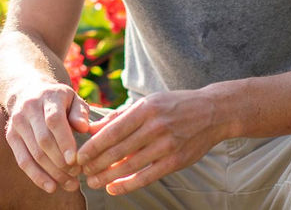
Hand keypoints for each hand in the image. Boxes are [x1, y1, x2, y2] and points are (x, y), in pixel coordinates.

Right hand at [4, 81, 92, 193]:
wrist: (27, 91)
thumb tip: (83, 127)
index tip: (75, 159)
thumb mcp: (72, 98)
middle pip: (43, 140)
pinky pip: (22, 160)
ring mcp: (17, 122)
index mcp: (48, 96)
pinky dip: (37, 176)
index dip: (64, 141)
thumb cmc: (58, 99)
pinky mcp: (11, 136)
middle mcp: (29, 108)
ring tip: (70, 183)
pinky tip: (51, 186)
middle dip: (61, 161)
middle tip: (77, 174)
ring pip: (34, 153)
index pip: (54, 120)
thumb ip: (80, 112)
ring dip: (52, 172)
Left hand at [76, 90, 223, 195]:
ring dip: (108, 176)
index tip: (78, 155)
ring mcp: (167, 144)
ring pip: (131, 165)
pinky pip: (148, 176)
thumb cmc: (174, 106)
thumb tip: (92, 128)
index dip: (93, 146)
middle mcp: (155, 126)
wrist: (212, 112)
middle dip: (97, 163)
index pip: (113, 131)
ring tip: (93, 182)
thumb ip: (120, 117)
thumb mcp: (147, 103)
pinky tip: (113, 187)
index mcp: (145, 109)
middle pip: (119, 150)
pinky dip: (128, 184)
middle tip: (81, 172)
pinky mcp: (176, 161)